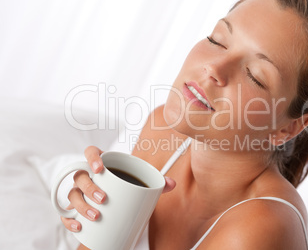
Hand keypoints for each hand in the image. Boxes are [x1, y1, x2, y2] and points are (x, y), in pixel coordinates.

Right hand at [61, 146, 175, 231]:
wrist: (118, 204)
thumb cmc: (127, 187)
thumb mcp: (141, 183)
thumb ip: (156, 182)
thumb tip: (171, 183)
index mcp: (102, 164)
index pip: (91, 152)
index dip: (92, 157)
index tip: (100, 168)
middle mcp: (87, 176)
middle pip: (80, 176)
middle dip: (89, 187)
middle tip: (103, 199)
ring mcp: (78, 191)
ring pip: (72, 194)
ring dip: (82, 205)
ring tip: (96, 216)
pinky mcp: (74, 208)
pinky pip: (65, 213)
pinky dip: (70, 220)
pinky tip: (80, 226)